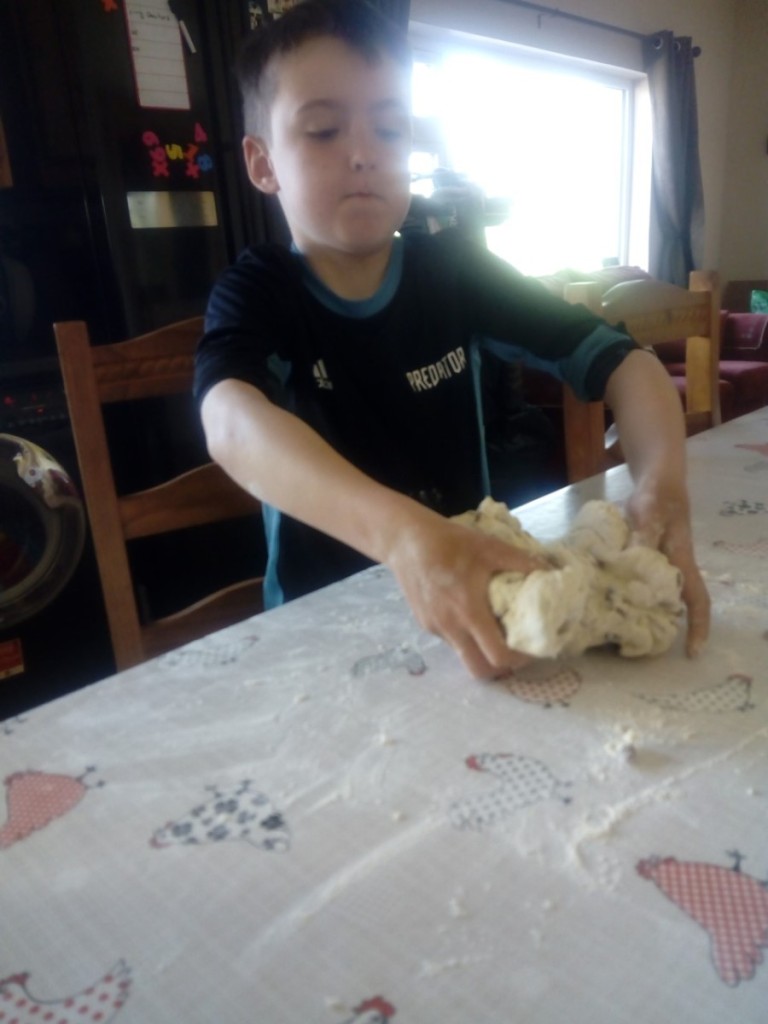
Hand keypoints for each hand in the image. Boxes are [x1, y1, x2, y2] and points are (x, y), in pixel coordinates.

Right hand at [385, 513, 544, 677]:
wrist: (404, 540)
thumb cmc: (450, 542)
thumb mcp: (490, 547)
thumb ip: (521, 561)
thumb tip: (551, 571)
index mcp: (469, 611)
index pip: (496, 656)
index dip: (518, 660)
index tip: (531, 649)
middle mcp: (450, 627)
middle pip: (478, 670)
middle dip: (500, 669)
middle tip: (514, 652)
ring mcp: (434, 628)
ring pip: (463, 655)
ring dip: (481, 652)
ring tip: (493, 632)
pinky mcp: (424, 624)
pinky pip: (450, 640)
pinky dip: (464, 636)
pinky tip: (468, 615)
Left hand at [626, 479, 709, 656]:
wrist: (657, 482)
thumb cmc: (657, 497)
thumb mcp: (649, 512)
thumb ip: (643, 534)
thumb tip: (633, 560)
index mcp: (681, 561)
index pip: (697, 599)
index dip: (698, 626)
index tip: (692, 652)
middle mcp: (671, 568)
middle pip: (673, 605)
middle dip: (661, 627)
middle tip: (637, 647)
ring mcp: (656, 564)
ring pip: (652, 596)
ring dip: (639, 612)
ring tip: (615, 631)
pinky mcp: (641, 558)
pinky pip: (635, 582)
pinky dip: (623, 592)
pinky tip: (602, 600)